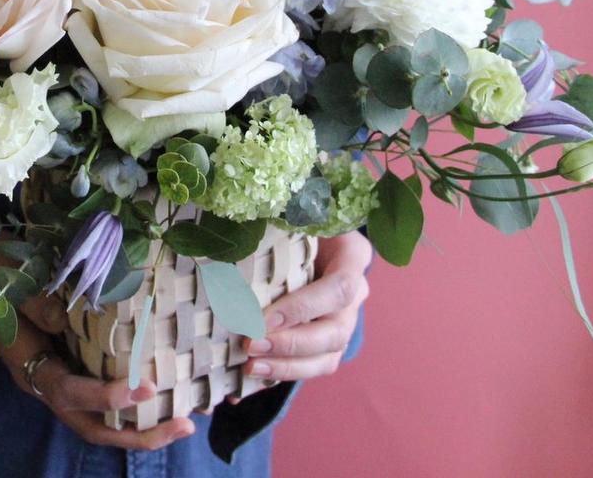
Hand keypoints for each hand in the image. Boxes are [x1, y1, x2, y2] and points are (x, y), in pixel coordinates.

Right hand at [0, 231, 195, 449]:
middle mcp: (49, 380)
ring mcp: (65, 375)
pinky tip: (171, 391)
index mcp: (29, 364)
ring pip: (104, 419)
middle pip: (92, 426)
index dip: (104, 396)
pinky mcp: (79, 362)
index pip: (67, 392)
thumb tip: (65, 320)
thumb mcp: (6, 280)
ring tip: (187, 420)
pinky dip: (139, 402)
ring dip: (144, 426)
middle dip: (137, 433)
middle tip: (182, 425)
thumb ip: (34, 302)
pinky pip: (110, 395)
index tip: (143, 387)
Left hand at [242, 230, 370, 383]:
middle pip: (334, 332)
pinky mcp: (328, 342)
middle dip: (291, 343)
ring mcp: (345, 321)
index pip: (340, 288)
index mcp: (352, 257)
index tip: (265, 318)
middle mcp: (355, 295)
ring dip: (288, 367)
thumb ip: (280, 220)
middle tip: (251, 345)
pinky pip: (311, 367)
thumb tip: (236, 230)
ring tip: (250, 368)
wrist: (315, 233)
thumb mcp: (297, 212)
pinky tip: (249, 381)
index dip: (304, 308)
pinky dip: (279, 376)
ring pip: (327, 357)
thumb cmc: (299, 217)